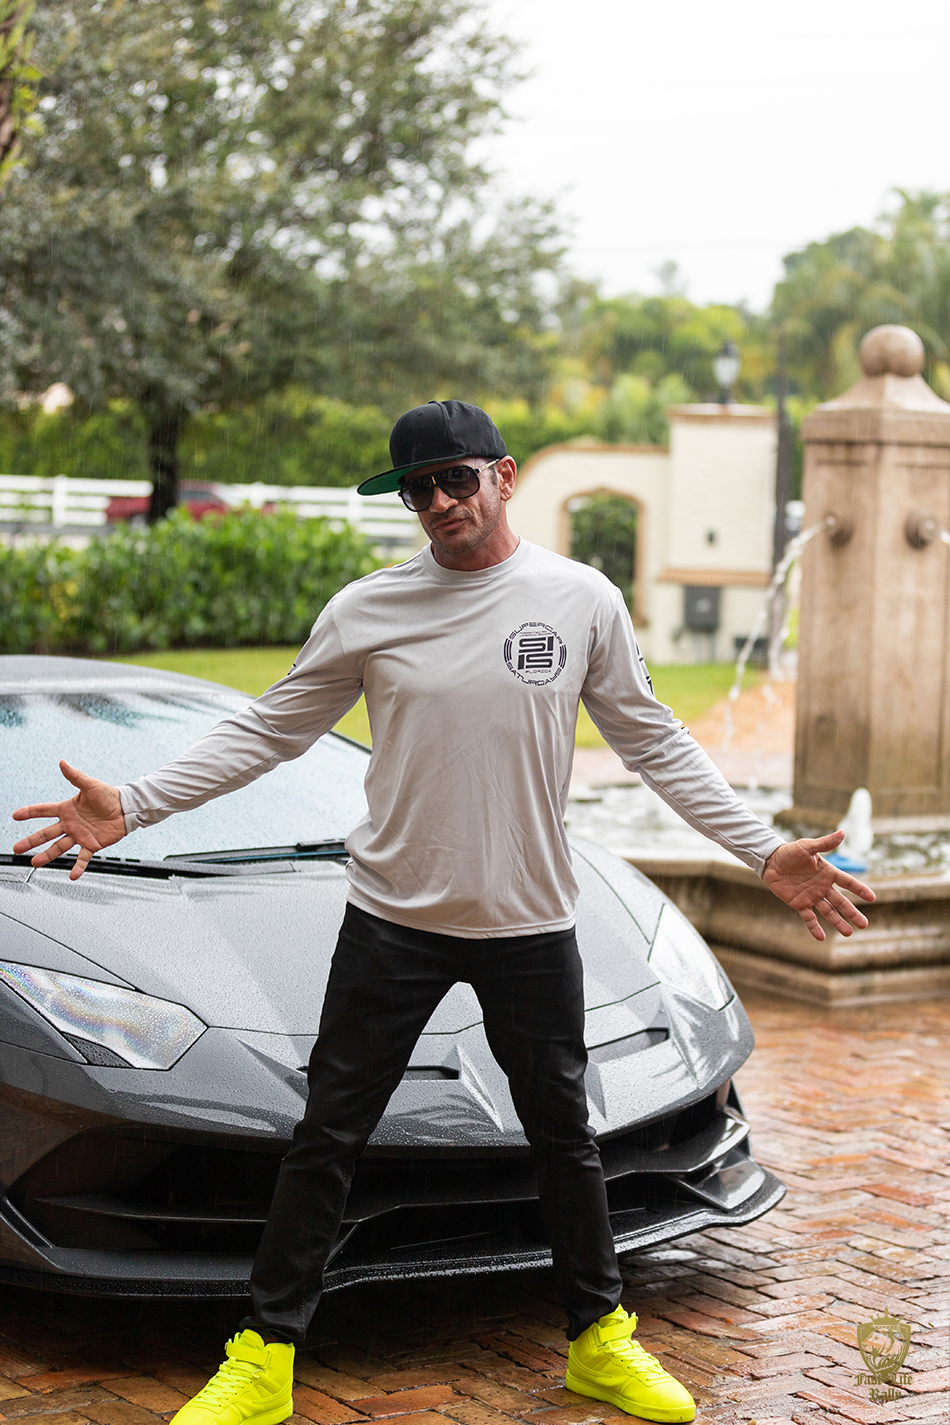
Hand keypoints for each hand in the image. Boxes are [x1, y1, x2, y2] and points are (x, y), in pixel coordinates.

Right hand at [12, 761, 126, 880]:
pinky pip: (83, 858)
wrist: (126, 808)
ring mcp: (79, 836)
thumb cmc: (109, 795)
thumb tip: (63, 762)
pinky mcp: (92, 844)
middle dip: (31, 841)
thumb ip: (75, 776)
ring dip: (47, 855)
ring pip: (59, 847)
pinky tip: (72, 875)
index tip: (15, 816)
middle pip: (46, 833)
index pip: (44, 811)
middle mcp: (70, 824)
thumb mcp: (90, 785)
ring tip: (35, 862)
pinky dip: (78, 867)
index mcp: (67, 809)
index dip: (29, 812)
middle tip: (17, 848)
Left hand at [762, 831, 874, 941]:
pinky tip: (821, 938)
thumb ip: (825, 843)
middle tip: (864, 925)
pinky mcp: (799, 904)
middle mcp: (823, 887)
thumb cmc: (790, 851)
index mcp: (828, 873)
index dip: (859, 889)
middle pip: (841, 902)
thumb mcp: (807, 846)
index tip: (872, 898)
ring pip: (828, 912)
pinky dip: (814, 927)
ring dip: (838, 922)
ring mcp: (812, 896)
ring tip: (849, 933)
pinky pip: (809, 917)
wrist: (771, 860)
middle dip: (852, 913)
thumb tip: (842, 833)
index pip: (847, 882)